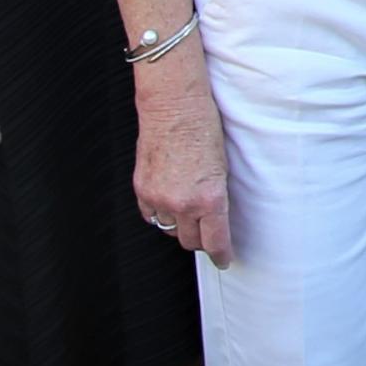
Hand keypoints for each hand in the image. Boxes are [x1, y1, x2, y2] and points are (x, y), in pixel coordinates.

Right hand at [131, 67, 234, 264]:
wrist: (174, 106)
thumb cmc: (204, 129)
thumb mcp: (222, 167)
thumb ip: (216, 196)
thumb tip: (214, 217)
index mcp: (209, 198)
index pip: (215, 241)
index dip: (221, 255)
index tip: (224, 259)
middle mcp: (183, 203)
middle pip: (191, 241)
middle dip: (201, 239)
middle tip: (207, 233)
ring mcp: (159, 198)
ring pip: (169, 230)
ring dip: (179, 227)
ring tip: (187, 214)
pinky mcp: (142, 190)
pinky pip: (150, 216)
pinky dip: (159, 214)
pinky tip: (167, 204)